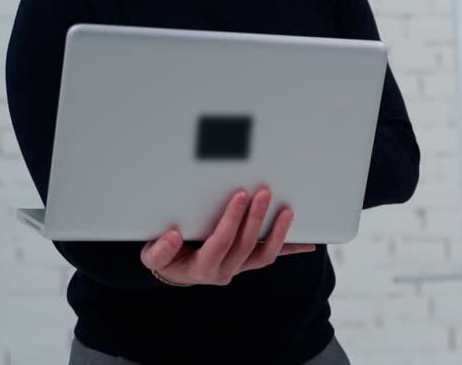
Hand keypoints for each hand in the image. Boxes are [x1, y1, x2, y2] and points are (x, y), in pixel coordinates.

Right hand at [139, 188, 316, 286]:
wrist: (174, 269)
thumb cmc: (165, 255)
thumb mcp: (152, 254)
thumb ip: (159, 250)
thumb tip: (172, 237)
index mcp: (200, 267)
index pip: (220, 242)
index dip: (232, 220)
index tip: (240, 195)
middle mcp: (223, 270)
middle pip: (245, 244)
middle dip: (256, 217)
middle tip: (264, 192)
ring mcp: (238, 267)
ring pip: (263, 254)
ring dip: (278, 233)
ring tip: (287, 211)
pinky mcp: (248, 262)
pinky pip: (271, 256)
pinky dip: (290, 249)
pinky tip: (309, 243)